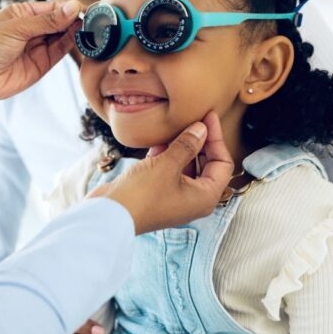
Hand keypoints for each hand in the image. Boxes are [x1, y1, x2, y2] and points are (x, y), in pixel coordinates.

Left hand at [0, 0, 81, 105]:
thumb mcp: (16, 28)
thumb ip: (46, 21)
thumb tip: (72, 7)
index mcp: (23, 14)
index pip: (52, 7)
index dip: (68, 7)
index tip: (84, 7)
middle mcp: (32, 29)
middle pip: (60, 21)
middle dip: (75, 18)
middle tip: (93, 17)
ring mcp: (38, 46)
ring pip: (63, 35)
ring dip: (77, 31)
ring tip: (91, 26)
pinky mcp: (42, 63)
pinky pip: (61, 51)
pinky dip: (72, 44)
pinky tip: (82, 37)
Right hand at [89, 111, 233, 234]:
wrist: (109, 215)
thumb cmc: (141, 195)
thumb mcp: (167, 165)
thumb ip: (187, 145)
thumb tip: (202, 128)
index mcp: (204, 197)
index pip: (223, 164)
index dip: (217, 138)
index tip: (208, 117)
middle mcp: (193, 199)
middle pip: (207, 165)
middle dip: (201, 141)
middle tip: (195, 118)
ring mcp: (175, 196)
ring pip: (186, 166)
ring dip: (182, 146)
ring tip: (176, 126)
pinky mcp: (158, 192)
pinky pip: (169, 170)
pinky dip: (167, 155)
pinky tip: (159, 140)